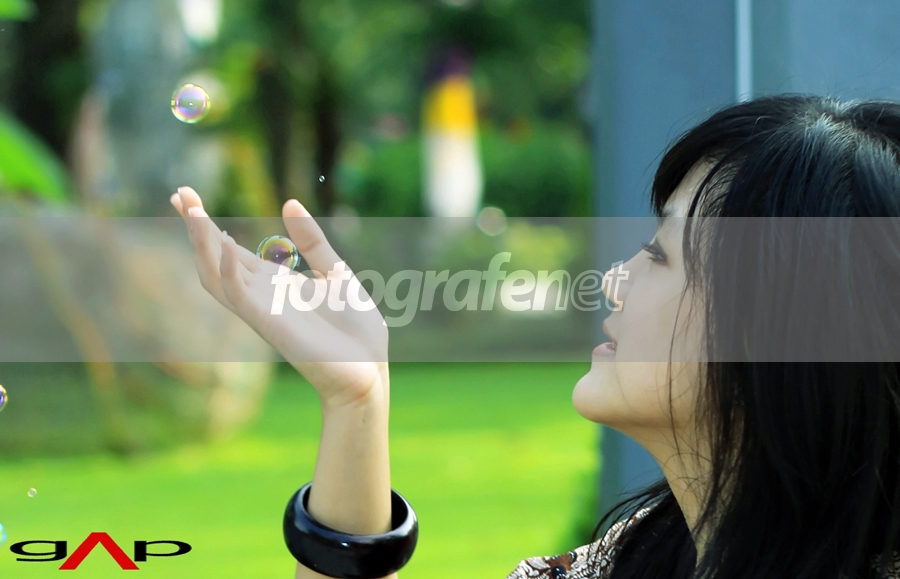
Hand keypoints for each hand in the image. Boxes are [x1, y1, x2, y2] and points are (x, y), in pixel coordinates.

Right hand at [171, 187, 388, 408]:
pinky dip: (229, 271)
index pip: (229, 249)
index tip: (186, 196)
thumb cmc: (355, 329)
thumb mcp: (335, 272)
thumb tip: (288, 202)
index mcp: (275, 283)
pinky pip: (240, 297)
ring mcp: (263, 310)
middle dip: (196, 227)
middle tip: (178, 193)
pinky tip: (226, 245)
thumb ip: (312, 241)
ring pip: (217, 276)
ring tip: (194, 210)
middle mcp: (262, 295)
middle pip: (215, 257)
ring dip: (203, 244)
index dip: (207, 225)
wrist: (370, 370)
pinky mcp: (270, 325)